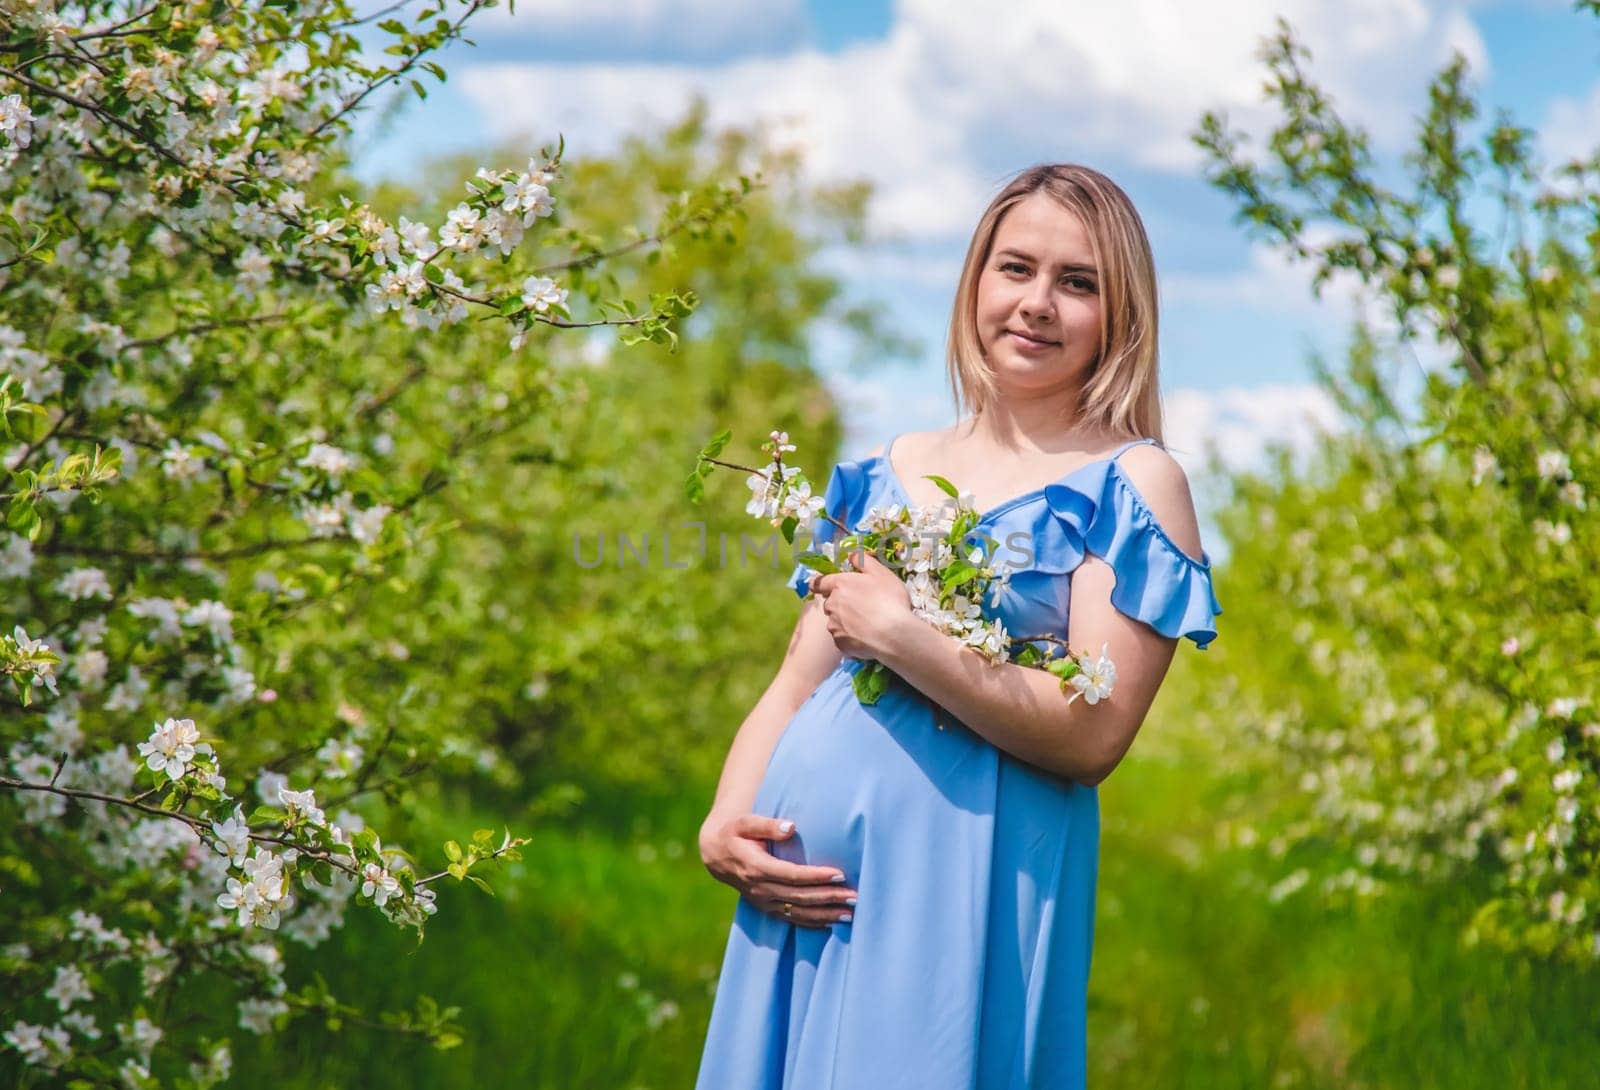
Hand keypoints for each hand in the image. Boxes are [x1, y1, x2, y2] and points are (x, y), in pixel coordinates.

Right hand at [698, 812, 856, 928]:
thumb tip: (791, 827)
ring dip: (825, 914)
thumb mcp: (745, 822)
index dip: (816, 876)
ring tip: (850, 914)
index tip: (840, 874)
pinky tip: (832, 923)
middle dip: (828, 898)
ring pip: (798, 912)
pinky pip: (791, 919)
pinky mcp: (766, 908)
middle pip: (799, 897)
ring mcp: (763, 902)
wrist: (716, 854)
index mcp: (756, 867)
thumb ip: (767, 825)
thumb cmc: (735, 832)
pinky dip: (812, 923)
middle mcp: (760, 889)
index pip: (792, 875)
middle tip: (855, 897)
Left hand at [808, 548, 912, 661]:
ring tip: (865, 624)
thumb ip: (863, 562)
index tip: (822, 586)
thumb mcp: (881, 573)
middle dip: (840, 604)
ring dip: (845, 621)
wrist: (894, 634)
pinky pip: (842, 638)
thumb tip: (850, 555)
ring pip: (835, 621)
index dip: (820, 584)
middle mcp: (832, 605)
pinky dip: (850, 637)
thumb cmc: (889, 600)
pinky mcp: (840, 643)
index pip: (818, 582)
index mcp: (840, 585)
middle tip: (860, 607)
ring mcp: (834, 625)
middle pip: (830, 603)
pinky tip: (865, 637)